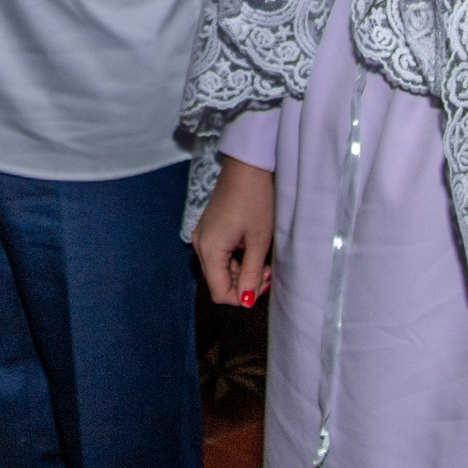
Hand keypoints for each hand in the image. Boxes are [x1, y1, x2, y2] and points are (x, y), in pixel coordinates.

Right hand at [192, 156, 274, 307]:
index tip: (265, 283)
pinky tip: (251, 249)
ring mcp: (202, 234)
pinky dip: (235, 259)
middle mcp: (199, 244)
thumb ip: (251, 275)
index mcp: (209, 249)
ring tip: (263, 260)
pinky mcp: (208, 227)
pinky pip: (219, 254)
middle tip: (268, 272)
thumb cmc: (255, 200)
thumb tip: (246, 301)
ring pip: (219, 269)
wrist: (248, 166)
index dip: (243, 297)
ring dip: (240, 272)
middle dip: (243, 284)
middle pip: (218, 281)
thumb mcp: (258, 242)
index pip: (219, 293)